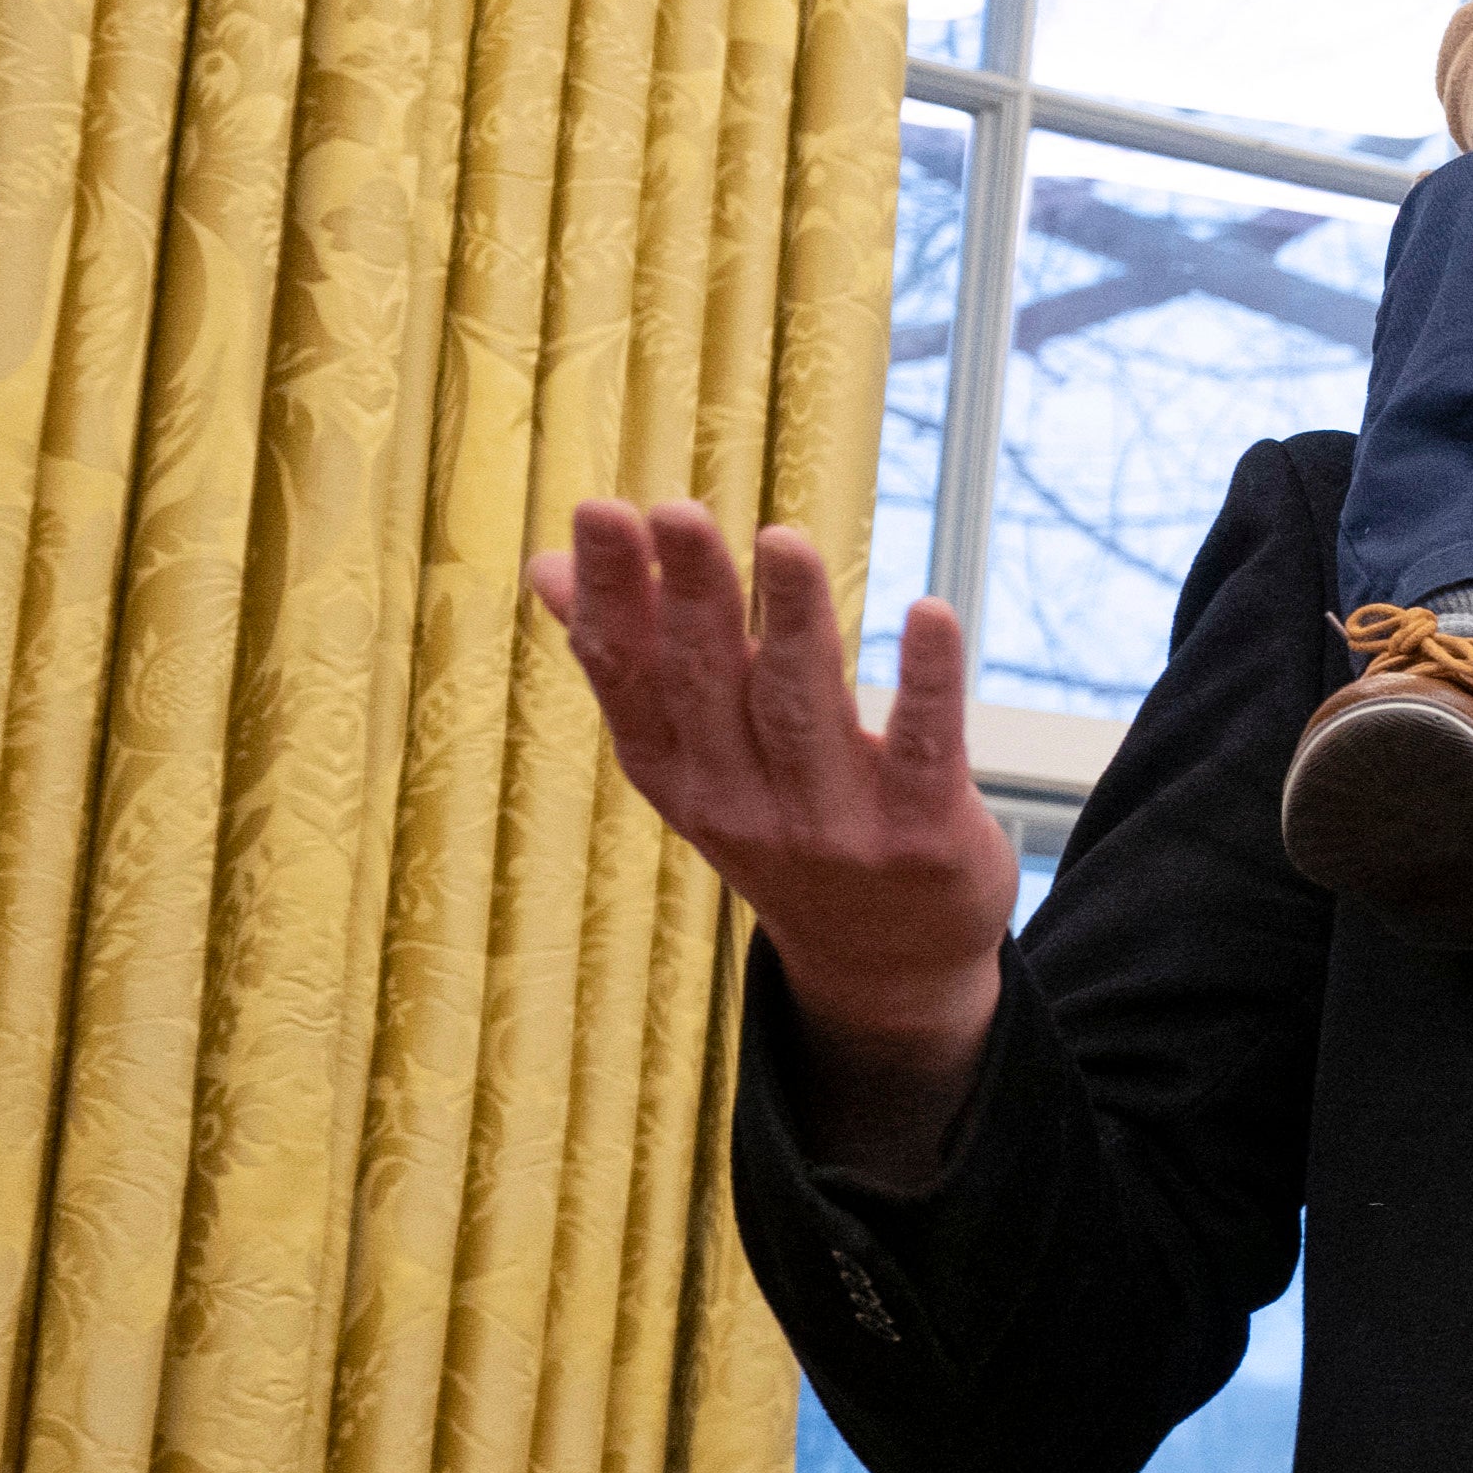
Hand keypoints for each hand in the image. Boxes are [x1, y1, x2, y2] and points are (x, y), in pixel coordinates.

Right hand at [526, 501, 1016, 1176]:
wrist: (884, 961)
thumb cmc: (779, 823)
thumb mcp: (692, 759)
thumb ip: (633, 662)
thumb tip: (541, 567)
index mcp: (675, 773)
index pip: (628, 676)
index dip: (611, 597)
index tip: (599, 512)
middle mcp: (740, 802)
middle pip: (709, 684)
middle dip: (691, 596)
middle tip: (675, 511)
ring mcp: (831, 826)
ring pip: (803, 709)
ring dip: (794, 621)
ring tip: (782, 541)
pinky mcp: (923, 838)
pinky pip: (925, 751)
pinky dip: (928, 683)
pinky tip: (931, 612)